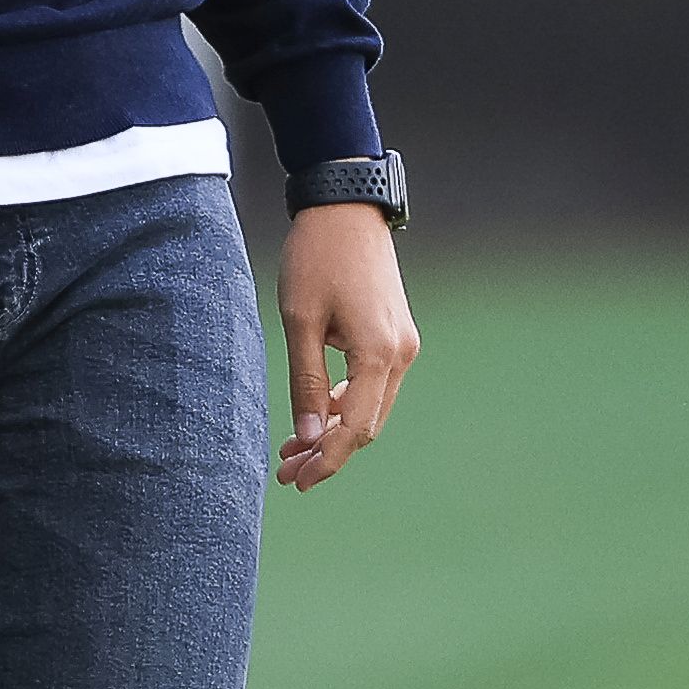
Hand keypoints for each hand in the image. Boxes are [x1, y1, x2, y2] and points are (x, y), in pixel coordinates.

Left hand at [275, 199, 417, 490]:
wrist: (346, 207)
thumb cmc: (317, 257)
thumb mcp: (299, 320)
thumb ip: (305, 382)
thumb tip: (307, 439)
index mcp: (378, 354)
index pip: (355, 429)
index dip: (326, 461)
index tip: (295, 482)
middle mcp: (400, 354)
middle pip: (367, 425)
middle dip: (328, 452)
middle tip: (285, 471)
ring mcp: (402, 344)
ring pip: (371, 407)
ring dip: (335, 430)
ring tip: (292, 449)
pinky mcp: (395, 334)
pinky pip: (373, 384)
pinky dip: (345, 404)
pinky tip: (315, 414)